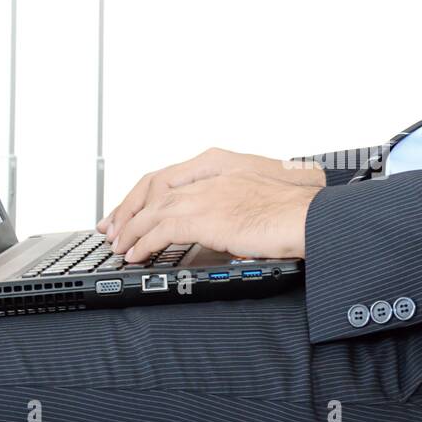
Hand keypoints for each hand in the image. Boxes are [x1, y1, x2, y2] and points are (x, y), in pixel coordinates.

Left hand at [107, 171, 320, 261]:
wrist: (309, 215)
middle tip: (113, 229)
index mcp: (221, 166)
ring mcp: (206, 195)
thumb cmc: (295, 211)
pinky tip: (137, 255)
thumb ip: (233, 202)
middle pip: (153, 190)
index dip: (144, 196)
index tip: (131, 212)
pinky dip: (144, 243)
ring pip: (153, 210)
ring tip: (120, 247)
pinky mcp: (206, 218)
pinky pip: (162, 230)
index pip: (169, 177)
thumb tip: (221, 222)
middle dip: (128, 211)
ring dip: (132, 230)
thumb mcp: (257, 197)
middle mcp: (209, 175)